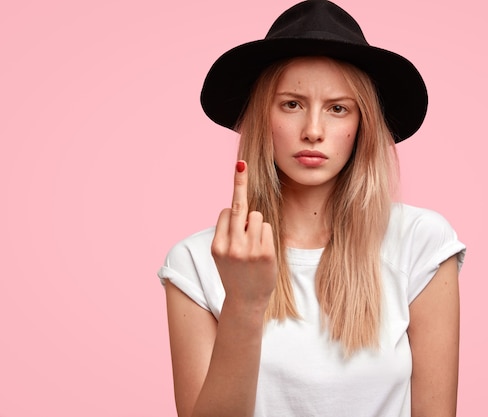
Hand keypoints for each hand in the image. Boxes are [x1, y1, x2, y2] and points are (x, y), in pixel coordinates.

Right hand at [211, 160, 276, 308]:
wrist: (246, 301)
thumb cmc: (235, 274)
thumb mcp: (223, 255)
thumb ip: (227, 232)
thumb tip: (234, 203)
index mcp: (217, 246)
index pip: (226, 212)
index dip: (233, 212)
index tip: (238, 171)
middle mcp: (231, 246)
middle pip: (239, 206)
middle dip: (239, 182)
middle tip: (240, 163)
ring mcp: (249, 250)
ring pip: (256, 216)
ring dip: (256, 225)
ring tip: (253, 246)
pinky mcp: (265, 253)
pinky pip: (267, 228)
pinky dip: (265, 234)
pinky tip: (262, 251)